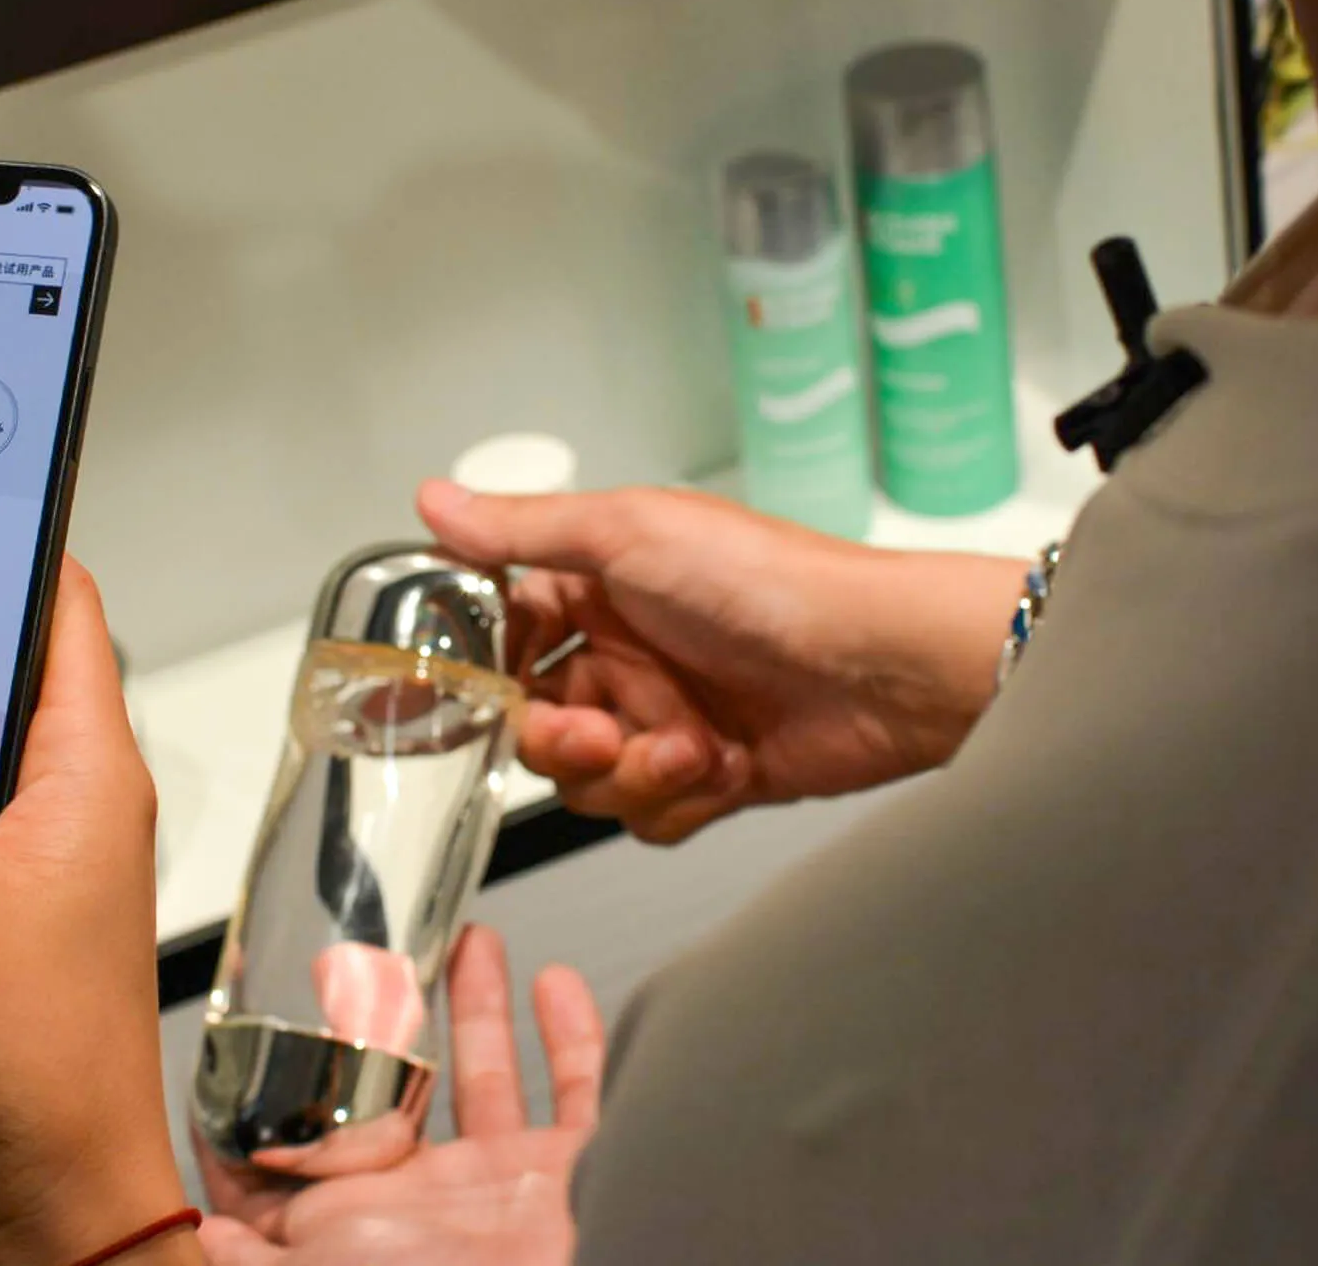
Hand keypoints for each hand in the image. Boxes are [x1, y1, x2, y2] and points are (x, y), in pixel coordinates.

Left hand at [195, 927, 599, 1265]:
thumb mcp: (334, 1265)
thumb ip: (263, 1258)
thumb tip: (207, 1235)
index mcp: (369, 1223)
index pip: (307, 1159)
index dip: (280, 1098)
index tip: (259, 1032)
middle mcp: (435, 1202)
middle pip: (395, 1094)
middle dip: (379, 1024)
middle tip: (365, 958)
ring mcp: (507, 1187)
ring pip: (486, 1077)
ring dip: (476, 1007)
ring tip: (464, 941)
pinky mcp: (577, 1172)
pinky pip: (579, 1091)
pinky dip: (573, 1034)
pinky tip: (555, 983)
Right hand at [420, 481, 1028, 842]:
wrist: (882, 666)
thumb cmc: (772, 583)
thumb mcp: (632, 532)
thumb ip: (524, 529)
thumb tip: (435, 501)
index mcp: (601, 585)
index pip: (507, 637)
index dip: (487, 673)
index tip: (475, 693)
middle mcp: (628, 651)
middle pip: (536, 723)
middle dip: (561, 739)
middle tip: (596, 731)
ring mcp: (666, 716)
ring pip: (588, 781)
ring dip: (631, 773)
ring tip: (687, 746)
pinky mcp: (707, 776)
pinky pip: (647, 816)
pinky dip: (679, 801)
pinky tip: (724, 767)